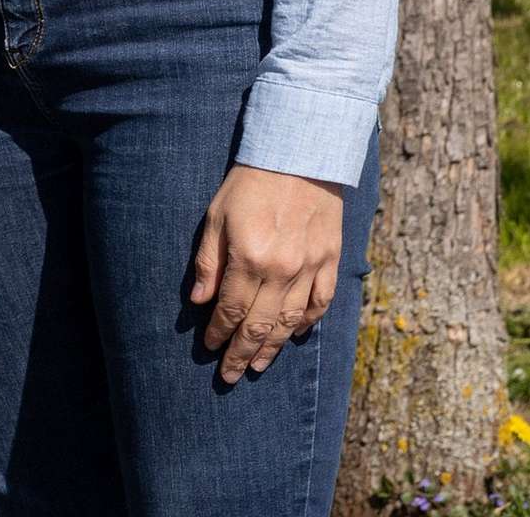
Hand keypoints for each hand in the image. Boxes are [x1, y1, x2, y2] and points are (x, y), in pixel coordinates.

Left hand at [188, 164, 345, 381]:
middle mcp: (281, 270)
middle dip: (241, 354)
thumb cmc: (251, 182)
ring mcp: (310, 267)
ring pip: (289, 322)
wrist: (301, 154)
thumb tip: (198, 301)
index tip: (208, 347)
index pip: (230, 309)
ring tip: (257, 366)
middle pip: (258, 325)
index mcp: (249, 257)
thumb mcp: (217, 215)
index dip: (218, 333)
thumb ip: (208, 261)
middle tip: (229, 376)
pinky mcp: (331, 260)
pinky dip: (307, 324)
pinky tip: (293, 335)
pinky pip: (320, 303)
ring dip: (272, 348)